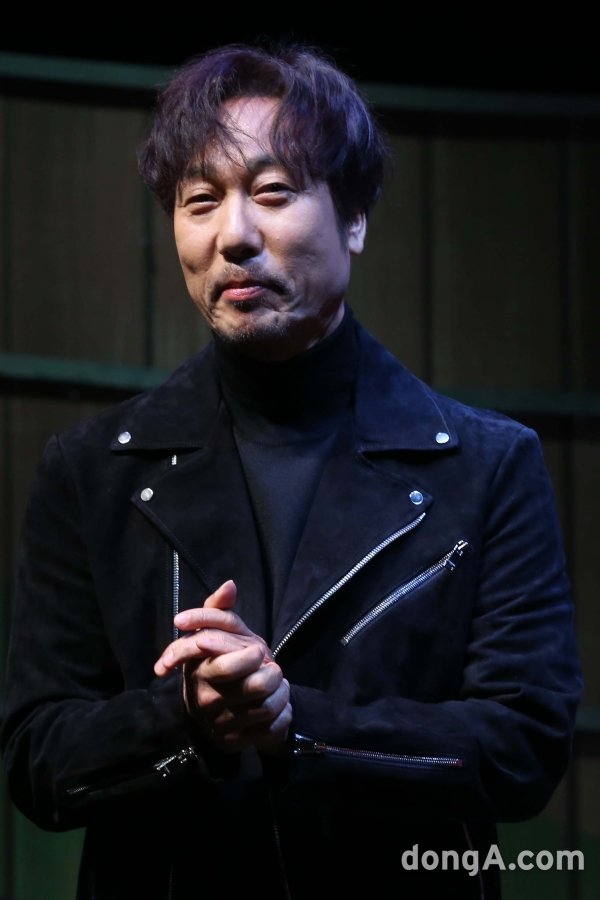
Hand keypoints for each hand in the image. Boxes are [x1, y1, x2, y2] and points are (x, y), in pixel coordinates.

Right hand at [154, 581, 291, 753]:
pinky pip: (271, 728)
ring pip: (267, 706)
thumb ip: (220, 609)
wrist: (220, 707)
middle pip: (255, 685)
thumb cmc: (222, 660)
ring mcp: (219, 723)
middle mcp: (204, 699)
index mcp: (198, 670)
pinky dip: (281, 715)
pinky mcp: (235, 742)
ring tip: (275, 686)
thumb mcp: (222, 633)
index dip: (249, 657)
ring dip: (280, 693)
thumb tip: (229, 584)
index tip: (257, 651)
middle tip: (271, 667)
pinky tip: (275, 707)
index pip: (227, 665)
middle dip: (273, 673)